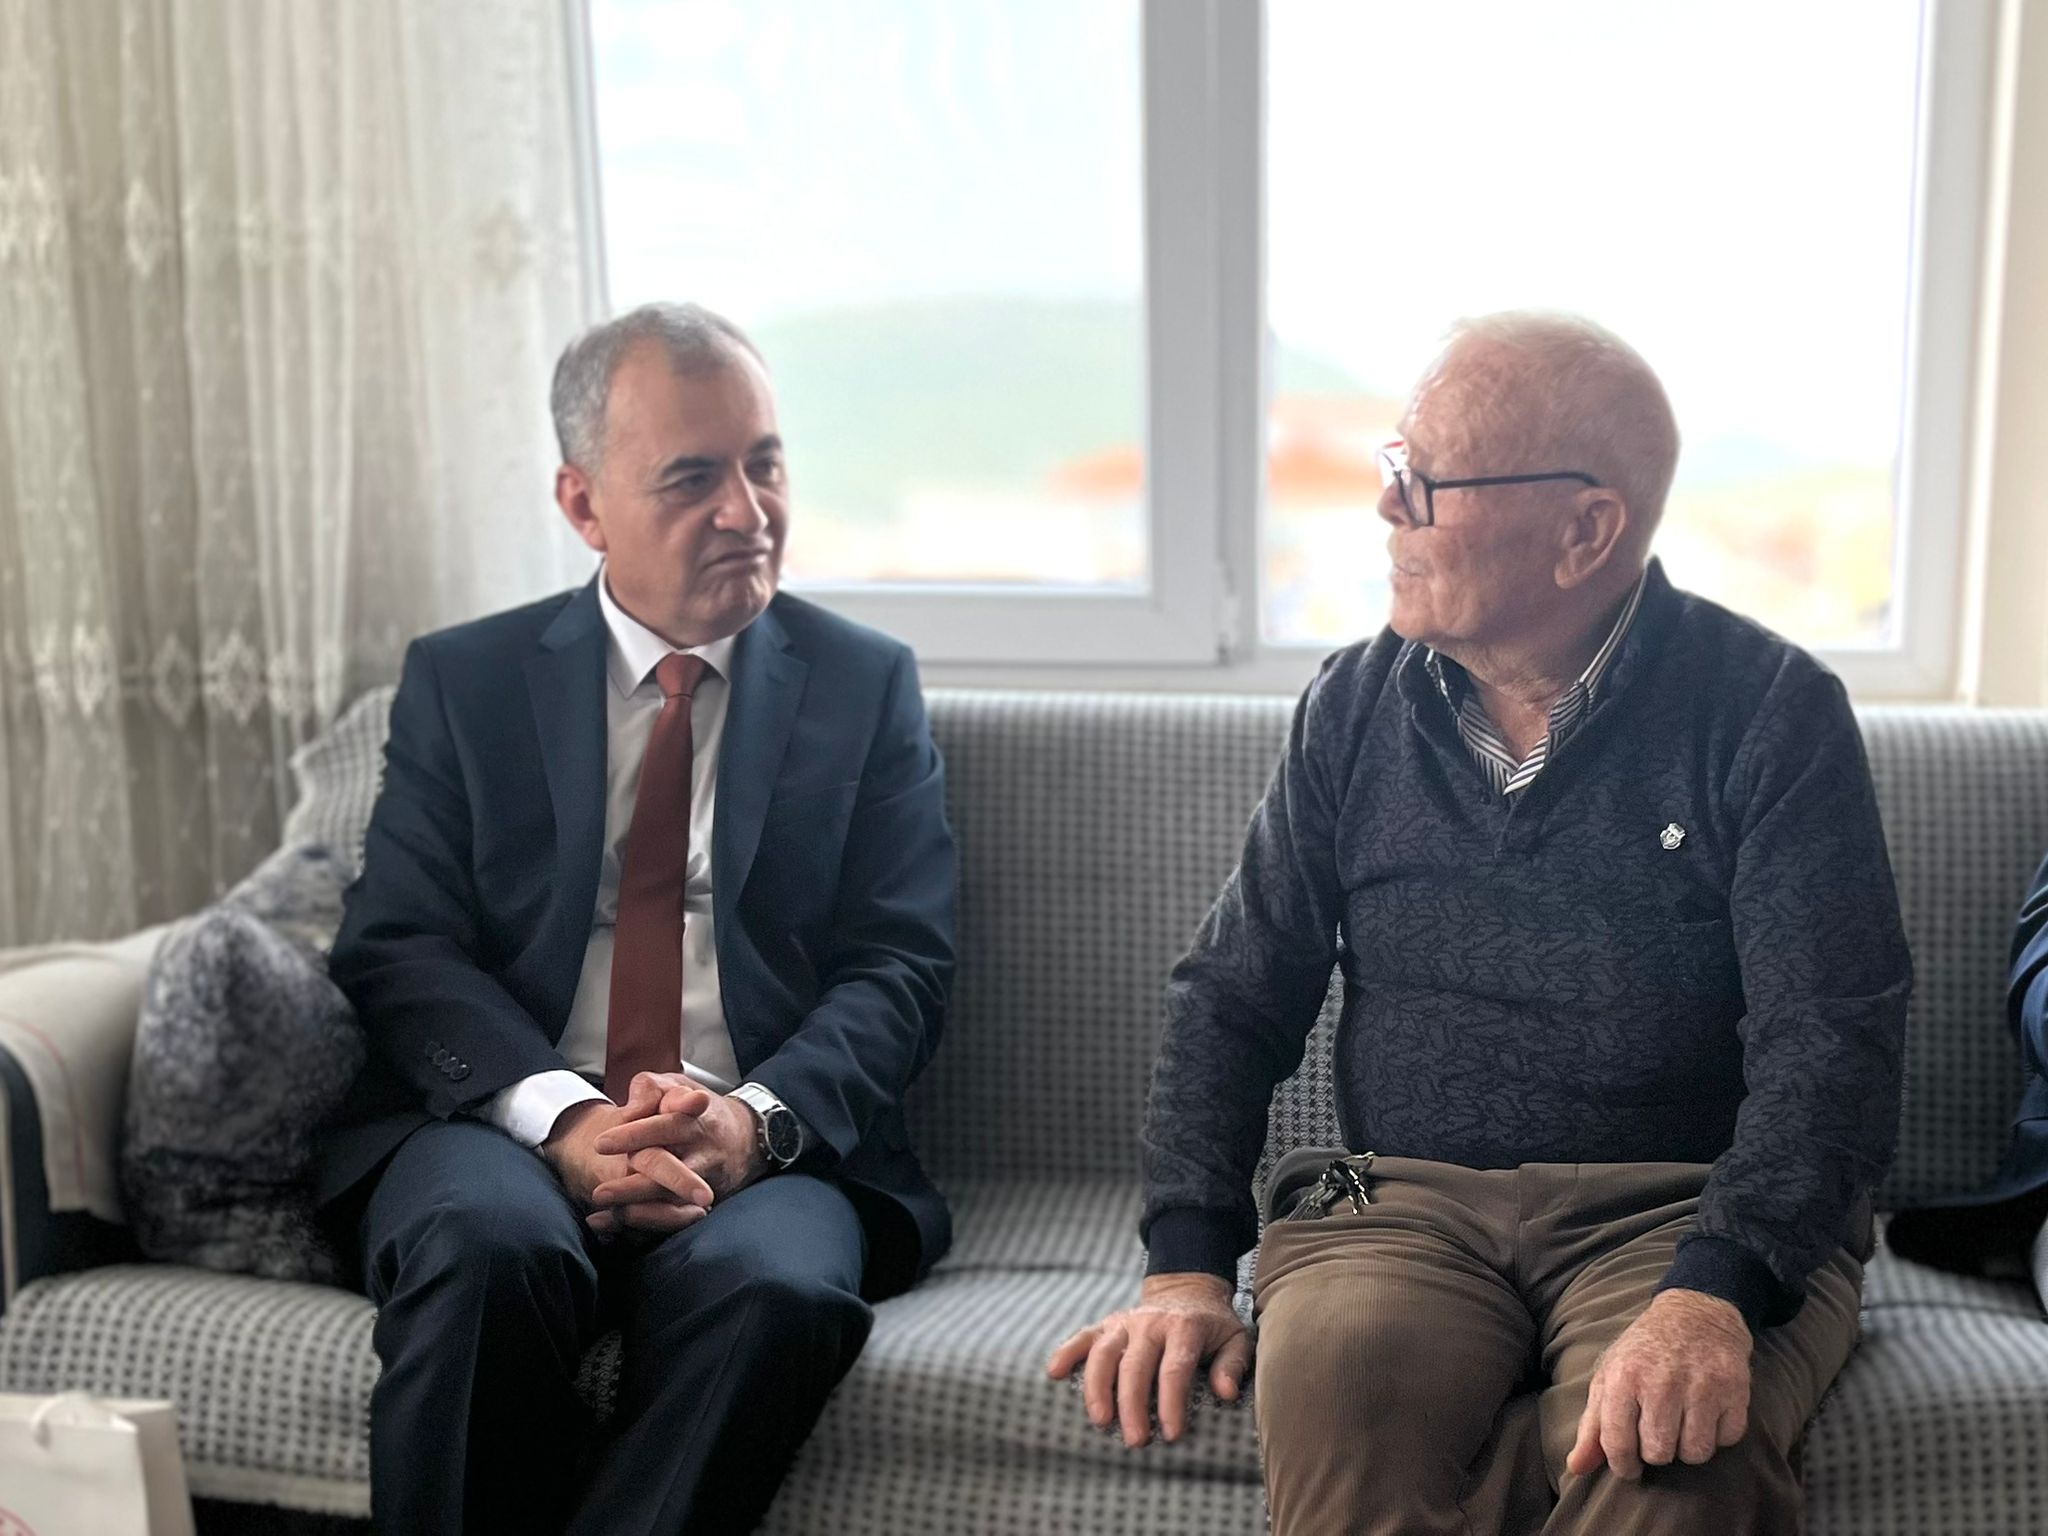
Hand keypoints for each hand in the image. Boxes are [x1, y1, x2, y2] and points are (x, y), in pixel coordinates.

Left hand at [541, 1077, 713, 1236]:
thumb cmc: (697, 1111)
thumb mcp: (678, 1086)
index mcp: (693, 1118)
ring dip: (637, 1210)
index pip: (665, 1124)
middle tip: (599, 1194)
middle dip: (634, 1185)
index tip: (601, 1144)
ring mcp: (705, 1180)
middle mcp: (701, 1151)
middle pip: (669, 1170)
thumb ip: (650, 1089)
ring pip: (672, 1200)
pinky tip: (612, 1224)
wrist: (747, 1138)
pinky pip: (674, 1219)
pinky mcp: (705, 1202)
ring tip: (604, 1213)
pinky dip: (643, 1224)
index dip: (636, 1134)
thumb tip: (631, 1110)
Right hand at [1046, 1272, 1250, 1447]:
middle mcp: (1151, 1322)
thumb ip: (1232, 1365)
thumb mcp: (1235, 1339)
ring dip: (1098, 1387)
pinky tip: (1053, 1372)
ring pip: (1104, 1353)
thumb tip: (1225, 1392)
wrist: (1188, 1290)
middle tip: (1135, 1441)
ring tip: (1100, 1420)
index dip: (1172, 1402)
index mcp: (1184, 1327)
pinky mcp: (1107, 1324)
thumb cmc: (1213, 1326)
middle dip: (1133, 1405)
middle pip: (1136, 1365)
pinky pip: (1082, 1336)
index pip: (1175, 1368)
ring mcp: (1125, 1322)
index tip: (1171, 1434)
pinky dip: (1066, 1352)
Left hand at [1566, 1288, 1752, 1481]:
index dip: (1622, 1464)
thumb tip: (1577, 1466)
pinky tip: (1707, 1413)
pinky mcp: (1735, 1390)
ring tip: (1681, 1423)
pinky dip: (1718, 1435)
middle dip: (1656, 1450)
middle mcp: (1663, 1382)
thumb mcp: (1610, 1376)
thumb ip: (1593, 1424)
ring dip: (1687, 1447)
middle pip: (1659, 1453)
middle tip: (1657, 1430)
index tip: (1629, 1466)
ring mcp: (1702, 1386)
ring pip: (1695, 1453)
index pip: (1618, 1443)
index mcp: (1624, 1377)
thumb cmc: (1645, 1352)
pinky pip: (1727, 1439)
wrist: (1695, 1313)